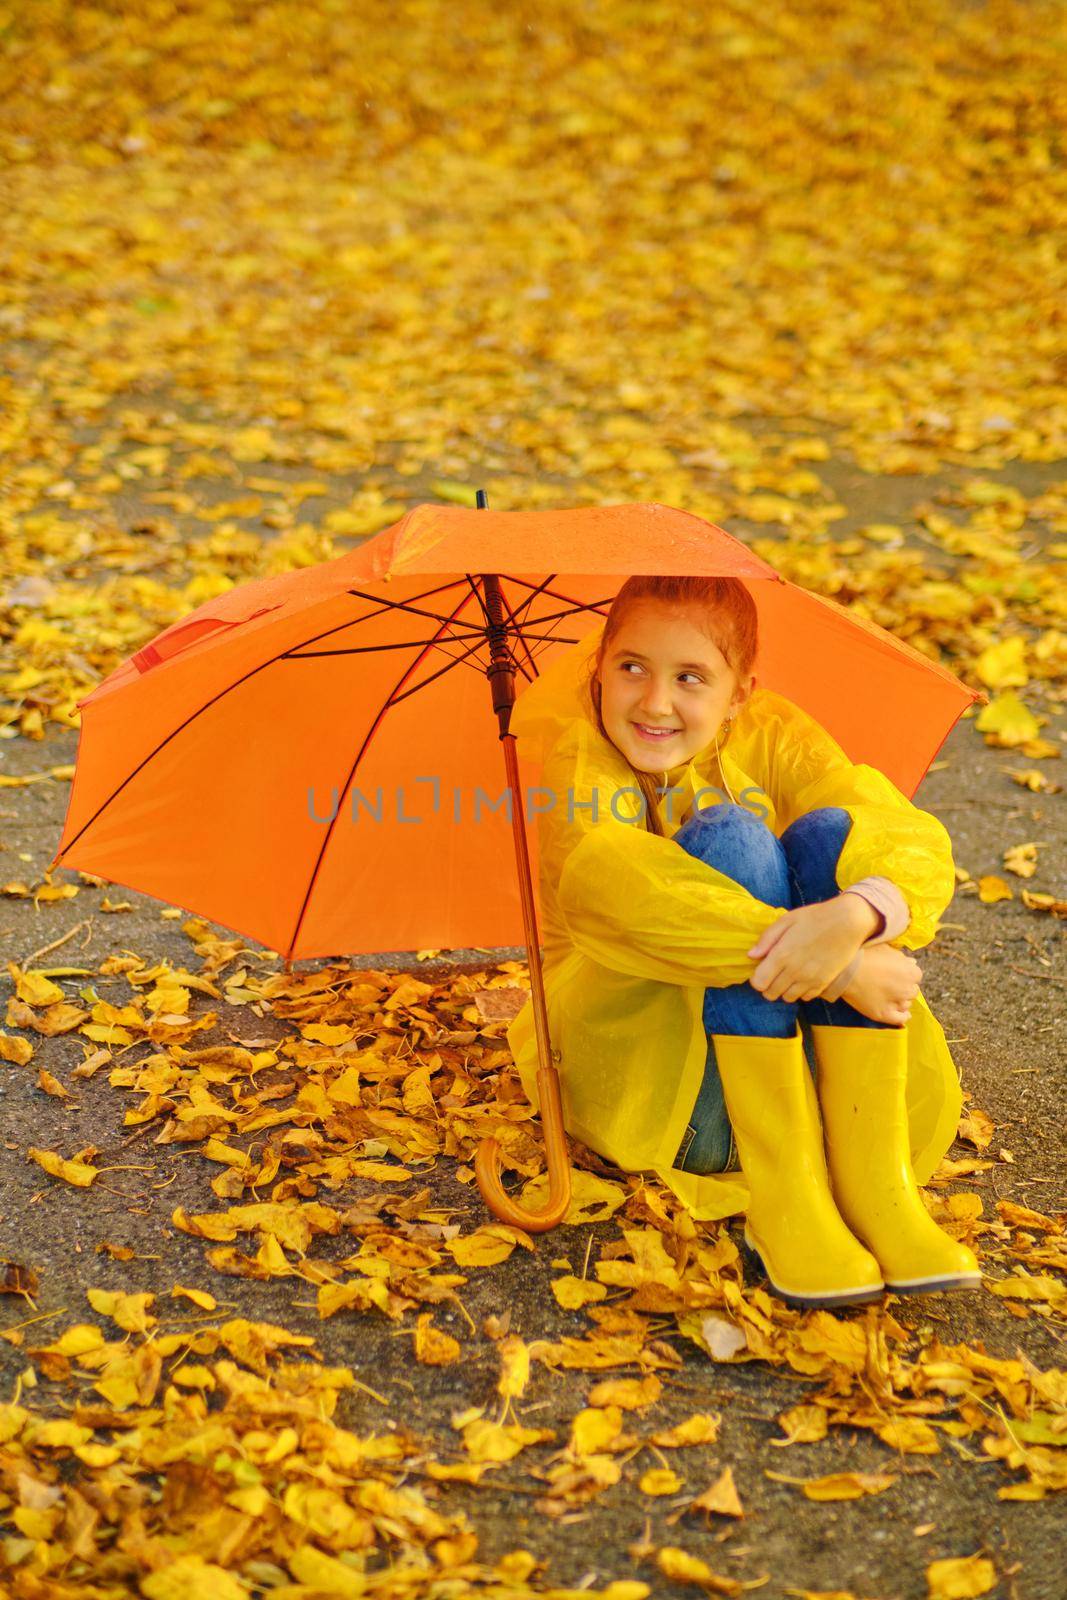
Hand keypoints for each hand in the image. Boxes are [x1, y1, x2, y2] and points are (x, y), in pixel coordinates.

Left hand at [746, 898, 869, 1001]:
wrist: (848, 923)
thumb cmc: (815, 917)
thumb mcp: (786, 920)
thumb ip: (767, 939)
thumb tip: (752, 955)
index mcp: (781, 955)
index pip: (758, 983)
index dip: (756, 978)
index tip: (762, 968)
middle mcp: (794, 971)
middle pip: (770, 994)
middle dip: (768, 985)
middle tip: (774, 972)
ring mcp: (810, 980)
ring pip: (787, 998)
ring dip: (784, 989)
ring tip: (789, 974)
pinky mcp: (823, 983)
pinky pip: (805, 997)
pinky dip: (800, 991)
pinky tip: (803, 977)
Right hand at [839, 944, 922, 1024]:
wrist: (844, 968)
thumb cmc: (863, 954)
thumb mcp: (885, 948)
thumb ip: (901, 957)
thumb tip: (912, 962)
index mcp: (911, 972)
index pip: (916, 975)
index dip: (906, 973)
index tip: (896, 972)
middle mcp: (907, 989)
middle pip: (912, 990)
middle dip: (903, 987)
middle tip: (890, 983)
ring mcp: (896, 1003)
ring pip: (906, 1004)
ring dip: (901, 1000)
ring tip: (889, 995)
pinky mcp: (883, 1014)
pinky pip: (900, 1019)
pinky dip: (902, 1016)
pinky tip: (900, 1012)